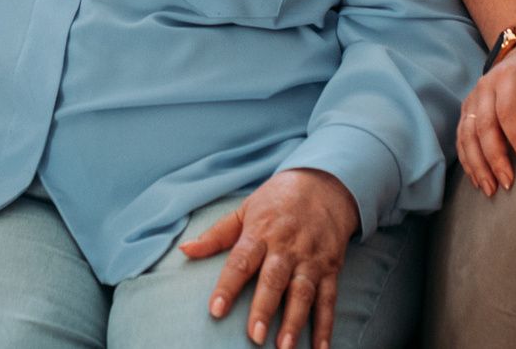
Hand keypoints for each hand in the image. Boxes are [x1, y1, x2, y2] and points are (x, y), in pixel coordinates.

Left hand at [180, 168, 359, 348]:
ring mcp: (310, 258)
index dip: (228, 286)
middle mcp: (286, 246)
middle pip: (274, 279)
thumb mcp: (245, 209)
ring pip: (302, 292)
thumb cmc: (278, 199)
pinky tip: (321, 348)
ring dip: (295, 321)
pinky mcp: (330, 268)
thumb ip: (217, 234)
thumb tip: (184, 250)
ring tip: (285, 346)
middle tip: (255, 336)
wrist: (324, 183)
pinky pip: (328, 299)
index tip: (215, 310)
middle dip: (264, 308)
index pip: (241, 260)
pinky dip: (326, 325)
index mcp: (261, 232)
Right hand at [454, 43, 515, 196]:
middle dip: (494, 159)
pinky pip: (462, 137)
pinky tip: (477, 179)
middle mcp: (485, 87)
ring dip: (477, 164)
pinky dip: (467, 159)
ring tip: (490, 190)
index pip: (508, 112)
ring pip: (467, 135)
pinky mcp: (467, 109)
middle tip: (507, 185)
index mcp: (508, 77)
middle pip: (483, 126)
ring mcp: (472, 98)